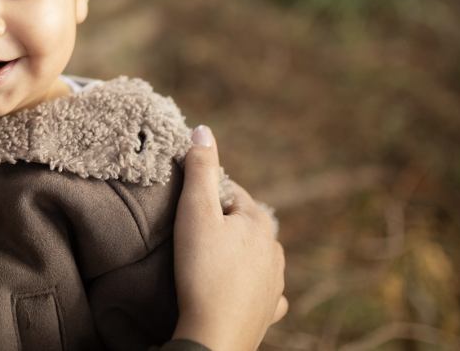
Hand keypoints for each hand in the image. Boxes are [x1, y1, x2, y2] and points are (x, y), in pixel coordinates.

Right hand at [171, 126, 286, 350]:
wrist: (213, 337)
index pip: (230, 192)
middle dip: (220, 222)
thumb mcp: (194, 213)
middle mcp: (275, 250)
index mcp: (260, 222)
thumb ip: (199, 170)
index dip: (204, 194)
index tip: (184, 206)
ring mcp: (275, 283)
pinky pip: (263, 289)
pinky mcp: (269, 310)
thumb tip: (203, 130)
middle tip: (190, 234)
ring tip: (207, 259)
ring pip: (255, 255)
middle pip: (243, 222)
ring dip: (235, 252)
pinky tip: (238, 288)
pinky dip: (250, 285)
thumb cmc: (202, 273)